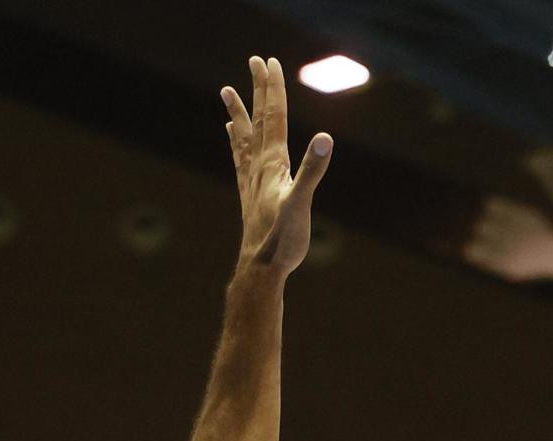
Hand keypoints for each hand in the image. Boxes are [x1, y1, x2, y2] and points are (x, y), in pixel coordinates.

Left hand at [222, 57, 333, 274]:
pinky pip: (240, 158)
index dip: (273, 89)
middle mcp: (259, 166)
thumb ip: (312, 170)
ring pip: (244, 136)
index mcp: (273, 163)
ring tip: (227, 91)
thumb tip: (326, 139)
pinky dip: (235, 141)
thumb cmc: (282, 240)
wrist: (260, 268)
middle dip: (259, 90)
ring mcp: (252, 179)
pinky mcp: (250, 194)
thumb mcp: (301, 204)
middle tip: (256, 61)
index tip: (270, 63)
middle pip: (259, 119)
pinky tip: (230, 133)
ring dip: (239, 111)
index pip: (275, 117)